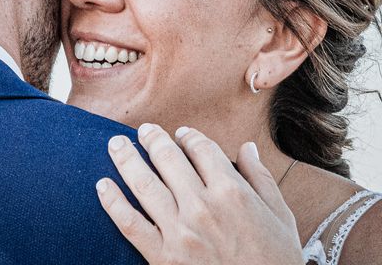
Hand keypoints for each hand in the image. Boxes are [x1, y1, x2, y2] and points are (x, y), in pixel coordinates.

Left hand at [96, 125, 304, 264]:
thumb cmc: (275, 260)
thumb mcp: (280, 216)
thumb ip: (261, 178)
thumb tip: (246, 147)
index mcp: (232, 193)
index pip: (201, 149)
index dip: (188, 136)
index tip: (181, 134)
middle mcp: (202, 207)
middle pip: (167, 159)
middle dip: (152, 139)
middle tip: (144, 130)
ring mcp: (179, 232)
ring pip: (144, 184)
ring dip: (126, 159)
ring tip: (116, 145)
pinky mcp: (163, 257)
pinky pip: (129, 223)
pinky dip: (112, 202)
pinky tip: (102, 185)